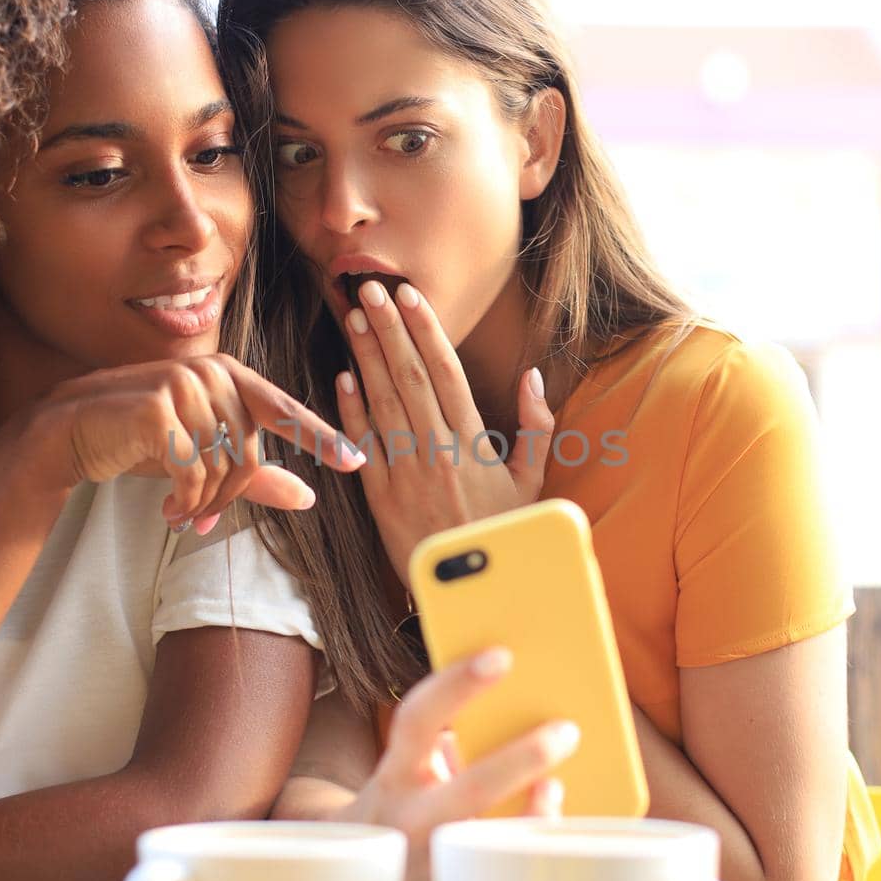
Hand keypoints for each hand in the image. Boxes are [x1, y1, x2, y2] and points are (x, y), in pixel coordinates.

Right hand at [31, 353, 364, 531]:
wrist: (71, 431)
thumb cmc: (141, 441)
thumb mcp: (204, 459)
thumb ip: (256, 475)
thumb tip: (309, 497)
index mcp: (230, 376)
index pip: (284, 410)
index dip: (321, 437)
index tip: (357, 461)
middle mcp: (212, 372)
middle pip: (249, 454)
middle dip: (229, 497)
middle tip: (202, 520)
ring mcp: (185, 385)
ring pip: (222, 466)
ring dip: (204, 503)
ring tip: (182, 514)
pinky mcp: (159, 407)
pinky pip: (193, 470)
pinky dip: (185, 499)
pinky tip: (169, 510)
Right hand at [335, 648, 578, 880]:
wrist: (364, 872)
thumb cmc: (405, 800)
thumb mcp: (409, 765)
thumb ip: (450, 741)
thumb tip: (527, 705)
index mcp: (397, 772)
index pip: (418, 719)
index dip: (456, 685)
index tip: (501, 655)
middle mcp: (412, 818)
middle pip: (470, 789)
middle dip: (520, 759)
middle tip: (568, 730)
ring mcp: (437, 862)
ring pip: (494, 843)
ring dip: (537, 815)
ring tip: (560, 784)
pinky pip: (508, 871)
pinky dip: (536, 844)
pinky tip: (558, 822)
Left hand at [337, 280, 554, 584]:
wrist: (472, 591)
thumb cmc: (504, 533)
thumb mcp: (533, 482)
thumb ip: (537, 428)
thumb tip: (534, 377)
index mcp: (474, 443)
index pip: (447, 374)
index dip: (426, 332)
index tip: (411, 297)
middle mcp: (438, 451)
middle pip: (410, 378)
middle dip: (389, 330)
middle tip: (368, 289)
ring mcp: (407, 473)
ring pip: (384, 404)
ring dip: (367, 358)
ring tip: (354, 318)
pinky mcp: (381, 498)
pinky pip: (364, 446)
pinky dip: (352, 411)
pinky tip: (342, 378)